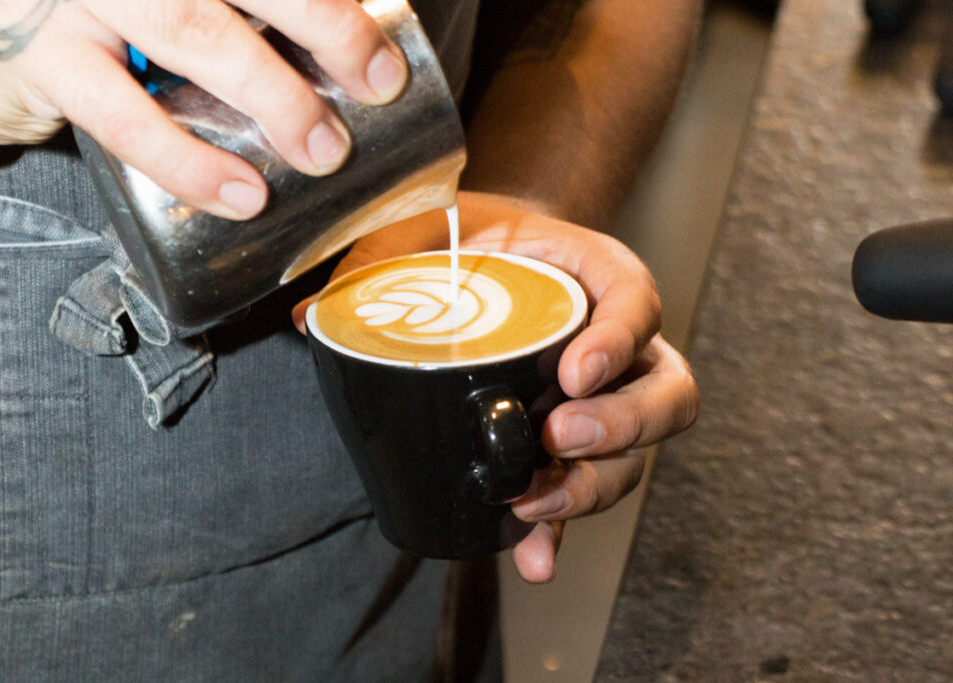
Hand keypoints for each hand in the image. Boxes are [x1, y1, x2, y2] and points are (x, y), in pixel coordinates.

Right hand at [0, 0, 406, 218]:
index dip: (331, 2)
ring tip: (322, 150)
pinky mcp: (39, 54)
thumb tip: (341, 57)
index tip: (386, 53)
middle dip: (326, 28)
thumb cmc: (96, 18)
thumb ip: (229, 12)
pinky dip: (189, 160)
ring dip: (272, 95)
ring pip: (193, 30)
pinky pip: (124, 116)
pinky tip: (240, 192)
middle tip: (376, 85)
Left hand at [293, 191, 698, 582]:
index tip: (573, 371)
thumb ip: (379, 256)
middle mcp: (617, 345)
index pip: (637, 300)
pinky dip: (561, 531)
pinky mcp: (572, 448)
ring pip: (636, 455)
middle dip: (622, 424)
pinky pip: (581, 492)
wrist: (482, 260)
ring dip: (592, 487)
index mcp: (596, 277)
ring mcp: (603, 401)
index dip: (621, 337)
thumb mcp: (429, 227)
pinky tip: (533, 559)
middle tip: (558, 434)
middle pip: (666, 392)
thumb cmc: (469, 240)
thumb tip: (307, 316)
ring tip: (532, 503)